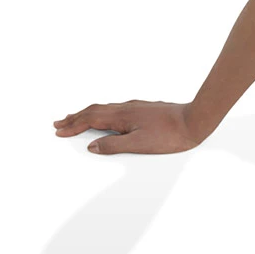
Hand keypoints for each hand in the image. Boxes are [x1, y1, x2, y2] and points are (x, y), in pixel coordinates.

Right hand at [53, 100, 203, 154]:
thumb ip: (114, 145)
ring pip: (104, 108)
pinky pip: (115, 109)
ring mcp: (135, 107)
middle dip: (74, 117)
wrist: (196, 120)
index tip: (58, 130)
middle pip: (93, 111)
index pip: (89, 119)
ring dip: (87, 114)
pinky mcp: (144, 109)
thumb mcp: (140, 145)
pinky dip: (103, 113)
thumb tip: (92, 146)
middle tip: (59, 123)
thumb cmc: (171, 135)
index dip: (72, 126)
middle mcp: (126, 108)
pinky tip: (107, 116)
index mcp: (121, 116)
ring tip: (76, 118)